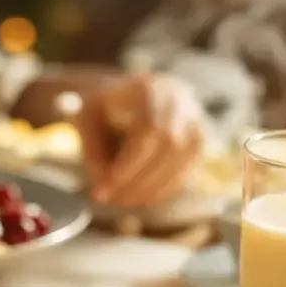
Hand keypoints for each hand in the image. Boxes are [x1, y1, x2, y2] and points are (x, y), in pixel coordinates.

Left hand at [74, 73, 203, 206]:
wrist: (127, 95)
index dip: (130, 162)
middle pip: (170, 145)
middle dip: (139, 179)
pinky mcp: (199, 141)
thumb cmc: (103, 108)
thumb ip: (93, 151)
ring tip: (119, 200)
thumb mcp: (87, 122)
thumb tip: (104, 188)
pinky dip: (161, 189)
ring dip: (150, 189)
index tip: (106, 186)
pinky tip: (138, 197)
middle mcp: (180, 100)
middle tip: (108, 198)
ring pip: (182, 161)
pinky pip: (185, 170)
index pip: (149, 128)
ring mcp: (195, 119)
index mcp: (150, 87)